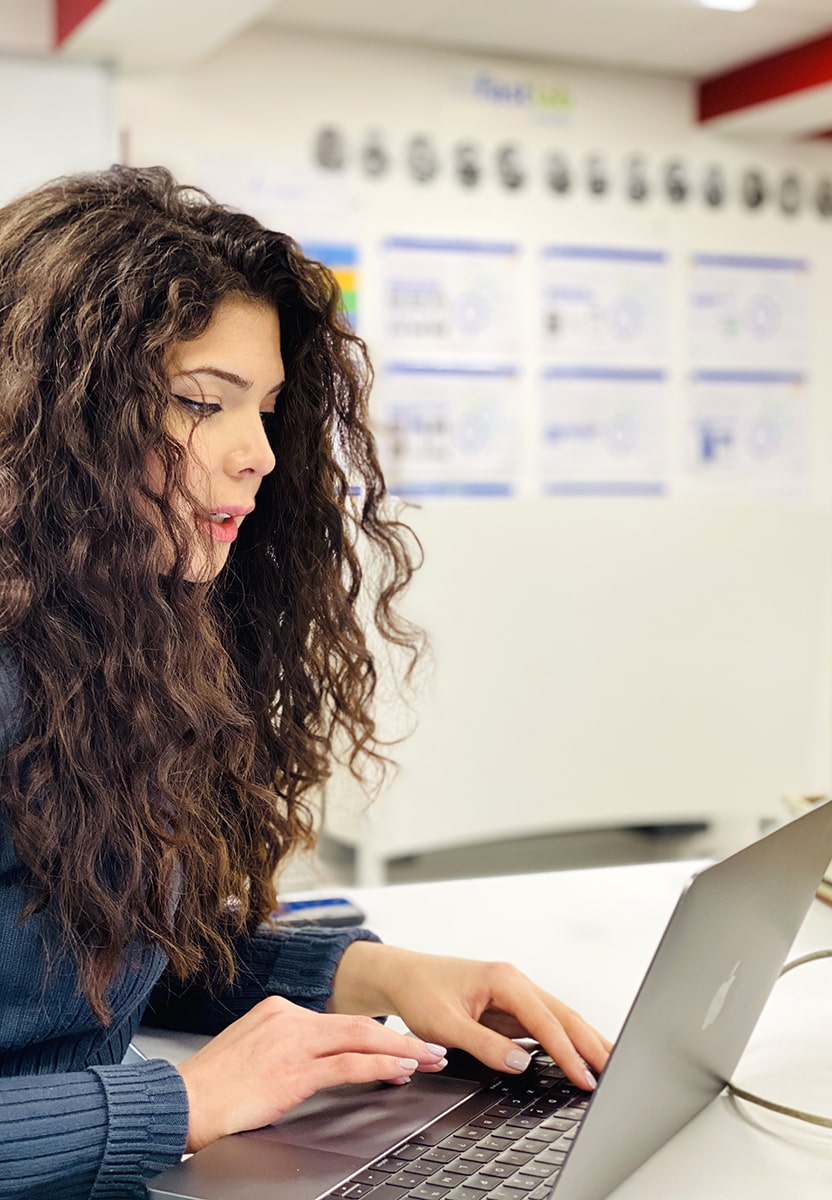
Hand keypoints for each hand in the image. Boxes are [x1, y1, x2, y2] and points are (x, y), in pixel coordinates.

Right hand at [177, 996, 446, 1152]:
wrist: (179, 1101)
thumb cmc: (211, 1087)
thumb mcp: (251, 1052)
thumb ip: (285, 1048)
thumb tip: (317, 1062)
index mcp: (277, 1010)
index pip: (339, 1020)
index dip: (375, 1033)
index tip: (400, 1041)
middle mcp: (287, 1016)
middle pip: (358, 1024)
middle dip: (400, 1035)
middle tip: (432, 1044)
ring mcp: (291, 1041)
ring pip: (360, 1039)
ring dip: (401, 1049)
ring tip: (429, 1057)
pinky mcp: (293, 1070)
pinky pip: (348, 1065)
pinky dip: (380, 1066)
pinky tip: (401, 1071)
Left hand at [329, 944, 611, 1090]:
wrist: (402, 976)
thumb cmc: (420, 992)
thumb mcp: (445, 1023)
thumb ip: (484, 1044)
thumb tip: (521, 1062)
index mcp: (504, 980)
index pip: (546, 1021)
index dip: (568, 1052)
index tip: (584, 1078)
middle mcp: (515, 983)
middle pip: (564, 1015)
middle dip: (591, 1044)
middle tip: (618, 1072)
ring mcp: (515, 994)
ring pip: (559, 1019)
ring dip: (584, 1041)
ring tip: (611, 1064)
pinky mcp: (511, 1007)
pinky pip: (545, 1025)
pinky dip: (566, 1041)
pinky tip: (580, 1056)